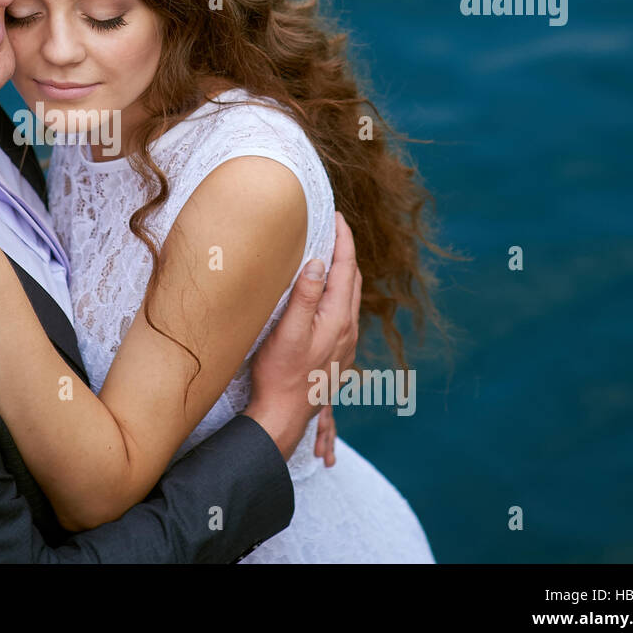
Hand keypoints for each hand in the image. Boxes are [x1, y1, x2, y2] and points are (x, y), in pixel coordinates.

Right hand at [244, 211, 361, 460]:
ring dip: (343, 274)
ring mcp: (344, 345)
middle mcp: (348, 330)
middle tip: (334, 229)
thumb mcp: (287, 331)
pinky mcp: (337, 356)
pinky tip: (326, 298)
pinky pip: (344, 315)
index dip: (343, 240)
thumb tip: (317, 262)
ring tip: (330, 256)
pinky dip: (338, 295)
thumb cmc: (280, 374)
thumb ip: (305, 296)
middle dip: (345, 252)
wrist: (284, 415)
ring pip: (350, 299)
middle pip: (353, 281)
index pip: (346, 268)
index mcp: (338, 319)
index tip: (338, 217)